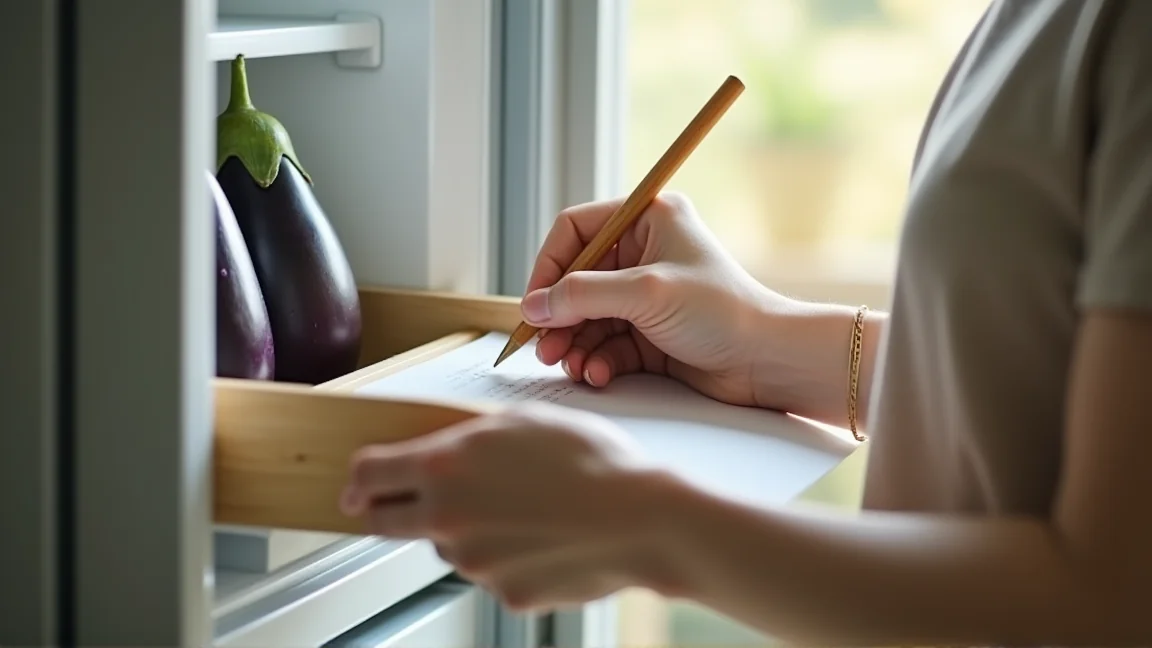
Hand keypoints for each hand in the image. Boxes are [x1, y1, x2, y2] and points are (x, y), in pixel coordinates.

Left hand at [339, 404, 671, 611]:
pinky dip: (505, 556)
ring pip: (446, 546)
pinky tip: (541, 535)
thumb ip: (470, 436)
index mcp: (445, 467)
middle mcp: (446, 518)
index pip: (369, 473)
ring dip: (462, 530)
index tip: (357, 483)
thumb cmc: (592, 463)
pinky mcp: (503, 593)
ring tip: (520, 508)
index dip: (357, 477)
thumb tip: (446, 446)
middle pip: (383, 521)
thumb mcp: (523, 421)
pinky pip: (490, 572)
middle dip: (381, 511)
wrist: (640, 519)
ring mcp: (472, 562)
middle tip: (394, 504)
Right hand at [522, 191, 791, 407]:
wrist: (768, 361)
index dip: (549, 266)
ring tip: (569, 364)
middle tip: (544, 346)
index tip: (535, 302)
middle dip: (559, 314)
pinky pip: (606, 342)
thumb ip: (582, 295)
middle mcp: (644, 253)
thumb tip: (533, 306)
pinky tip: (597, 373)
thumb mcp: (645, 293)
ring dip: (573, 342)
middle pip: (576, 279)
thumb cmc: (722, 312)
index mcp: (648, 220)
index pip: (576, 231)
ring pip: (587, 315)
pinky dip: (596, 358)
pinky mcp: (649, 333)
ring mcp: (646, 295)